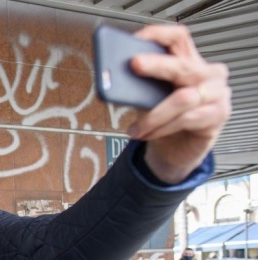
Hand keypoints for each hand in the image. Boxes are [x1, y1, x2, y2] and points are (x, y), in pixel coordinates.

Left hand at [126, 24, 230, 183]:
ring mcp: (217, 93)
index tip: (136, 39)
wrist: (176, 150)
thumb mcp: (149, 99)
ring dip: (153, 116)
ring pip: (182, 98)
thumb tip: (117, 80)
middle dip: (156, 66)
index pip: (178, 38)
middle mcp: (208, 74)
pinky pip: (186, 119)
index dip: (158, 35)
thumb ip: (140, 86)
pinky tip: (148, 134)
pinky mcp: (218, 115)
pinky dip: (162, 128)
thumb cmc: (164, 119)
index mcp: (189, 62)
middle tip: (134, 65)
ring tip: (136, 129)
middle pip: (182, 65)